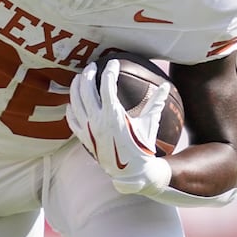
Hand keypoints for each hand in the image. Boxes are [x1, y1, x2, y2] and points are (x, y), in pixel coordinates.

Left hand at [66, 62, 171, 195]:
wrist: (132, 173)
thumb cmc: (142, 148)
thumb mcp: (149, 124)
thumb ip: (156, 103)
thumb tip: (165, 86)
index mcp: (114, 115)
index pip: (107, 85)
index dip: (110, 71)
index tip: (113, 63)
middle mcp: (98, 121)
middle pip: (87, 90)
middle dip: (88, 74)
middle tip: (92, 66)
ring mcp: (88, 130)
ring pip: (75, 102)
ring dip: (76, 87)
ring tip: (80, 78)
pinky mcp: (84, 139)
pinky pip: (72, 121)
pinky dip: (70, 110)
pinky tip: (71, 103)